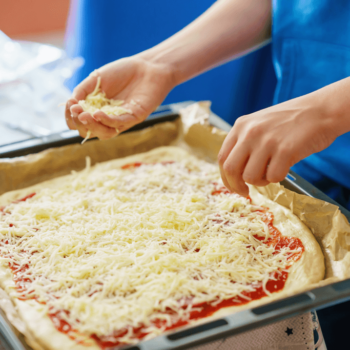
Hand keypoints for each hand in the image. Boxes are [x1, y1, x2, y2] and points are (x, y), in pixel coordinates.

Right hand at [65, 56, 175, 139]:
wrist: (148, 67)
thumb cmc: (122, 72)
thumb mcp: (96, 79)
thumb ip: (82, 90)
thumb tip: (70, 103)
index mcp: (95, 109)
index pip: (79, 121)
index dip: (71, 117)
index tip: (70, 105)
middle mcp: (106, 118)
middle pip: (89, 130)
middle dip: (80, 123)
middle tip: (76, 112)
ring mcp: (120, 120)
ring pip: (103, 133)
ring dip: (92, 126)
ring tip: (85, 116)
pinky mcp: (134, 118)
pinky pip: (119, 125)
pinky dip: (107, 121)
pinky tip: (98, 114)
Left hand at [218, 95, 336, 195]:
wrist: (321, 110)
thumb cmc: (291, 122)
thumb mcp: (259, 124)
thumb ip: (244, 143)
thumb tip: (233, 173)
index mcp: (240, 126)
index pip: (223, 158)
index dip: (226, 177)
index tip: (233, 186)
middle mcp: (250, 132)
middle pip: (230, 169)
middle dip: (236, 186)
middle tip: (246, 192)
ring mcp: (267, 141)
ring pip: (250, 177)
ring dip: (260, 182)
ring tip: (270, 173)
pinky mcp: (285, 150)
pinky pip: (273, 177)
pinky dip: (277, 179)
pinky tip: (284, 168)